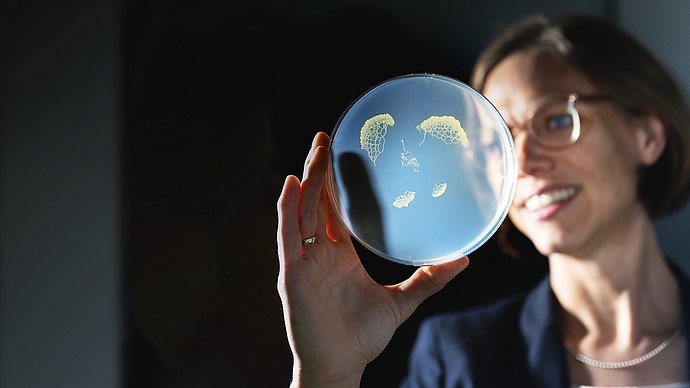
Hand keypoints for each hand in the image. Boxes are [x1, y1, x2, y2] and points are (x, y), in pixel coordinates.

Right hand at [277, 132, 468, 386]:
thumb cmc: (363, 336)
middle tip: (326, 138)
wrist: (341, 365)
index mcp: (340, 255)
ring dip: (308, 180)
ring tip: (316, 150)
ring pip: (303, 211)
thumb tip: (464, 260)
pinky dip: (287, 210)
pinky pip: (287, 236)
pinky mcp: (292, 273)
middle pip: (317, 202)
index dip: (337, 183)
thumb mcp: (401, 301)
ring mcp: (303, 260)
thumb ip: (429, 280)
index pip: (336, 210)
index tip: (344, 154)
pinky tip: (291, 184)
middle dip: (320, 170)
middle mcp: (319, 252)